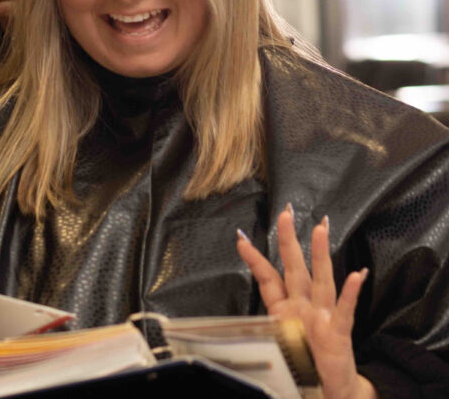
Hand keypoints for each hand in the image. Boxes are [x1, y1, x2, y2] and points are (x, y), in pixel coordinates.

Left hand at [237, 206, 375, 398]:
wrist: (331, 390)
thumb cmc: (305, 363)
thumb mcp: (277, 342)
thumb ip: (265, 327)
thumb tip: (238, 324)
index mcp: (285, 309)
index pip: (268, 278)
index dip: (254, 259)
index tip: (240, 237)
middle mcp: (304, 307)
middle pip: (295, 268)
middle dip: (289, 240)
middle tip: (286, 213)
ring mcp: (323, 318)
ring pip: (321, 281)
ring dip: (321, 255)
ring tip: (321, 229)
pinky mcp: (339, 335)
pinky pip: (345, 312)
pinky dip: (350, 294)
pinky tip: (357, 275)